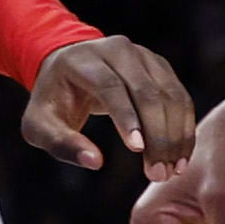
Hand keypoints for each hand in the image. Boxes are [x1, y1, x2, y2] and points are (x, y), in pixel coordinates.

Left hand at [23, 35, 197, 176]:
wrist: (69, 69)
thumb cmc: (53, 102)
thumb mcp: (40, 125)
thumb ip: (62, 144)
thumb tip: (95, 161)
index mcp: (83, 60)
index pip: (110, 86)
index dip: (126, 117)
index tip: (138, 150)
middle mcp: (117, 50)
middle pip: (146, 91)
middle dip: (157, 135)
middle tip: (160, 173)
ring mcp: (143, 56)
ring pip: (169, 94)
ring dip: (176, 135)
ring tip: (173, 169)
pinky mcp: (160, 66)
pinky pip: (180, 97)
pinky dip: (184, 127)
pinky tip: (181, 155)